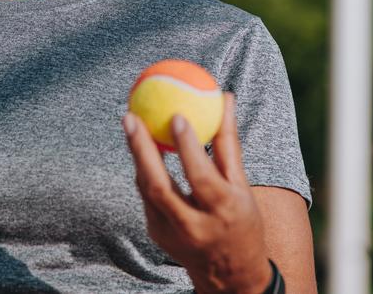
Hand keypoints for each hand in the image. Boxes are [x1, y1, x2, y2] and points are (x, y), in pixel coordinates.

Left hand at [122, 93, 272, 293]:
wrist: (231, 278)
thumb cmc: (241, 220)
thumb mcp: (242, 185)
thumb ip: (229, 143)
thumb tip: (226, 98)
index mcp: (222, 212)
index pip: (201, 177)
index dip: (188, 147)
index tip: (176, 115)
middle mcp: (195, 226)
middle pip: (160, 186)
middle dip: (141, 149)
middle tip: (131, 116)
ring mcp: (172, 233)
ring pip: (146, 190)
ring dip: (136, 155)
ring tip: (130, 122)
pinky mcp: (157, 234)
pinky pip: (146, 195)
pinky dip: (142, 169)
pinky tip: (138, 144)